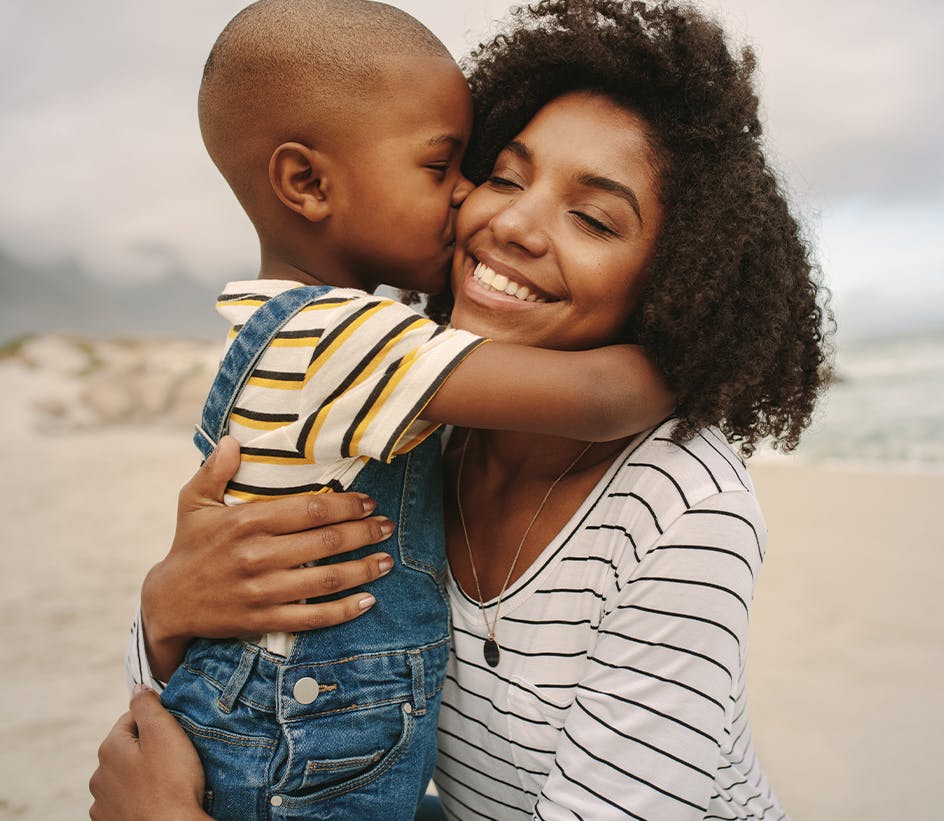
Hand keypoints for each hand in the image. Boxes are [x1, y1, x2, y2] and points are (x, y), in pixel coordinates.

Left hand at [89, 686, 207, 820]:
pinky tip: (154, 799)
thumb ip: (147, 705)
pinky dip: (137, 797)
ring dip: (140, 774)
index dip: (156, 721)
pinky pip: (123, 800)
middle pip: (126, 748)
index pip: (131, 718)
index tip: (174, 734)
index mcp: (110, 748)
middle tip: (174, 758)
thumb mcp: (164, 732)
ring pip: (124, 775)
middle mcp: (99, 775)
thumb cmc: (172, 783)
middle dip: (147, 748)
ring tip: (166, 782)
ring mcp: (102, 803)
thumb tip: (138, 687)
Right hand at [142, 436, 395, 680]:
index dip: (345, 506)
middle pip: (325, 542)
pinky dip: (343, 610)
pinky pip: (311, 617)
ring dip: (362, 570)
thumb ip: (215, 470)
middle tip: (387, 527)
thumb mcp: (193, 502)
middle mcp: (256, 556)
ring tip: (387, 561)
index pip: (309, 510)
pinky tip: (367, 601)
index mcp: (245, 522)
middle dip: (363, 533)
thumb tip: (233, 439)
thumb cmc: (189, 545)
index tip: (369, 502)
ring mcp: (261, 591)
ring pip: (325, 579)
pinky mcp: (262, 620)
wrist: (168, 602)